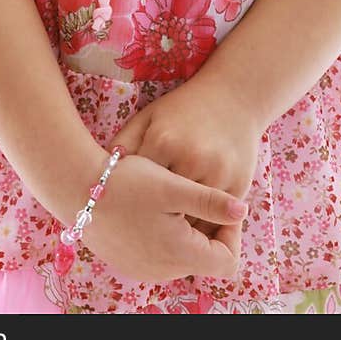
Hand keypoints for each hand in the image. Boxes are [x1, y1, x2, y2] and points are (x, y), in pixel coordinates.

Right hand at [81, 152, 247, 284]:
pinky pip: (162, 254)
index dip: (231, 233)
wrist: (75, 188)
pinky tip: (154, 205)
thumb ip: (211, 201)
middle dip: (209, 228)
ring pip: (184, 255)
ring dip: (188, 229)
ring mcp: (145, 270)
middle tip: (197, 194)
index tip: (221, 204)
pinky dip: (168, 234)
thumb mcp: (172, 186)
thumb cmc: (126, 182)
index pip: (228, 262)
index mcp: (180, 255)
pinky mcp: (130, 262)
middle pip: (206, 259)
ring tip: (174, 195)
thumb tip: (243, 210)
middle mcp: (164, 271)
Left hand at [107, 76, 260, 246]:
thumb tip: (102, 174)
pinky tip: (189, 235)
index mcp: (163, 142)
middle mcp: (190, 159)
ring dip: (177, 236)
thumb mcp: (151, 116)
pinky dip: (202, 230)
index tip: (118, 215)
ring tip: (161, 243)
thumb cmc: (185, 109)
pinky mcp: (238, 185)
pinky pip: (217, 221)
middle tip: (136, 238)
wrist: (234, 96)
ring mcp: (217, 174)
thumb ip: (125, 142)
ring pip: (191, 221)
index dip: (126, 202)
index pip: (136, 185)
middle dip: (150, 224)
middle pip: (163, 209)